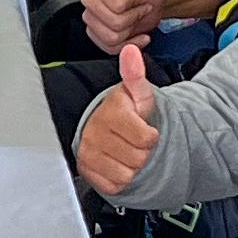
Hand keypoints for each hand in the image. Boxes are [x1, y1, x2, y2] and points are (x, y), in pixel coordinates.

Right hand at [74, 41, 159, 196]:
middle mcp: (95, 133)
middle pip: (139, 158)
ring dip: (132, 166)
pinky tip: (116, 163)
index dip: (150, 135)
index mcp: (110, 113)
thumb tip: (131, 51)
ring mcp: (89, 154)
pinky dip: (120, 178)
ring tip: (125, 152)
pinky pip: (115, 186)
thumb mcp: (137, 94)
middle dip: (142, 152)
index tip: (142, 128)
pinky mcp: (87, 172)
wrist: (104, 131)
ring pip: (128, 174)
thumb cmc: (125, 113)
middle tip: (132, 141)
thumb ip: (136, 75)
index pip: (147, 139)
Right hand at [79, 0, 167, 52]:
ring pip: (112, 38)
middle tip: (140, 6)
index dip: (134, 3)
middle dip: (133, 17)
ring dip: (131, 30)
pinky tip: (137, 34)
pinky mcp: (97, 34)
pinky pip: (110, 48)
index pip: (116, 5)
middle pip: (113, 24)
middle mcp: (90, 0)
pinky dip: (129, 44)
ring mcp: (92, 18)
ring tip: (136, 16)